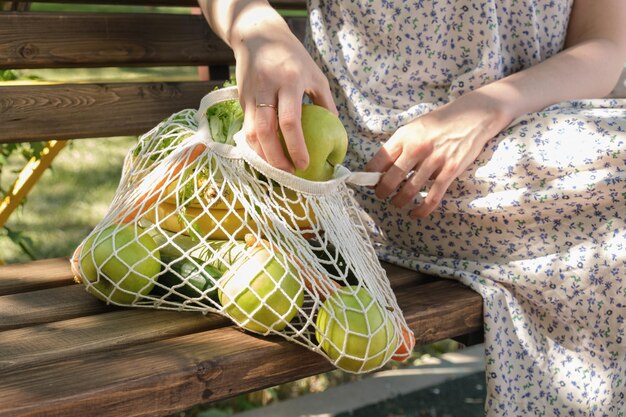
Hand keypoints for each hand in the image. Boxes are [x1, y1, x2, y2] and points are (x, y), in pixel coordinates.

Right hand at [230, 9, 335, 172]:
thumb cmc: (294, 58)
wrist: (258, 36)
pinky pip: (245, 128)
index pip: (290, 121)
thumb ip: (326, 104)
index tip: (304, 164)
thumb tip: (335, 132)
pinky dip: (254, 146)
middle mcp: (267, 87)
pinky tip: (265, 155)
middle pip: (266, 131)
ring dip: (262, 155)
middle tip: (289, 172)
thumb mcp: (316, 75)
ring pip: (250, 132)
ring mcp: (251, 94)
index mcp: (290, 81)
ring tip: (277, 168)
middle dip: (276, 158)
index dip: (296, 147)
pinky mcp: (241, 98)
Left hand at [365, 92, 510, 218]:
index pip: (379, 160)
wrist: (473, 115)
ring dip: (399, 201)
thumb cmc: (440, 122)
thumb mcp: (414, 127)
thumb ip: (399, 145)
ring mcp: (434, 160)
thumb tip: (380, 168)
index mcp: (405, 136)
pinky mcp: (450, 170)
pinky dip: (422, 209)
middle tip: (381, 196)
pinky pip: (433, 197)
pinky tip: (415, 213)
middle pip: (391, 179)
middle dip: (382, 192)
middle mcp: (417, 147)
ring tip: (397, 203)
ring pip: (410, 190)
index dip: (370, 176)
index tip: (368, 183)